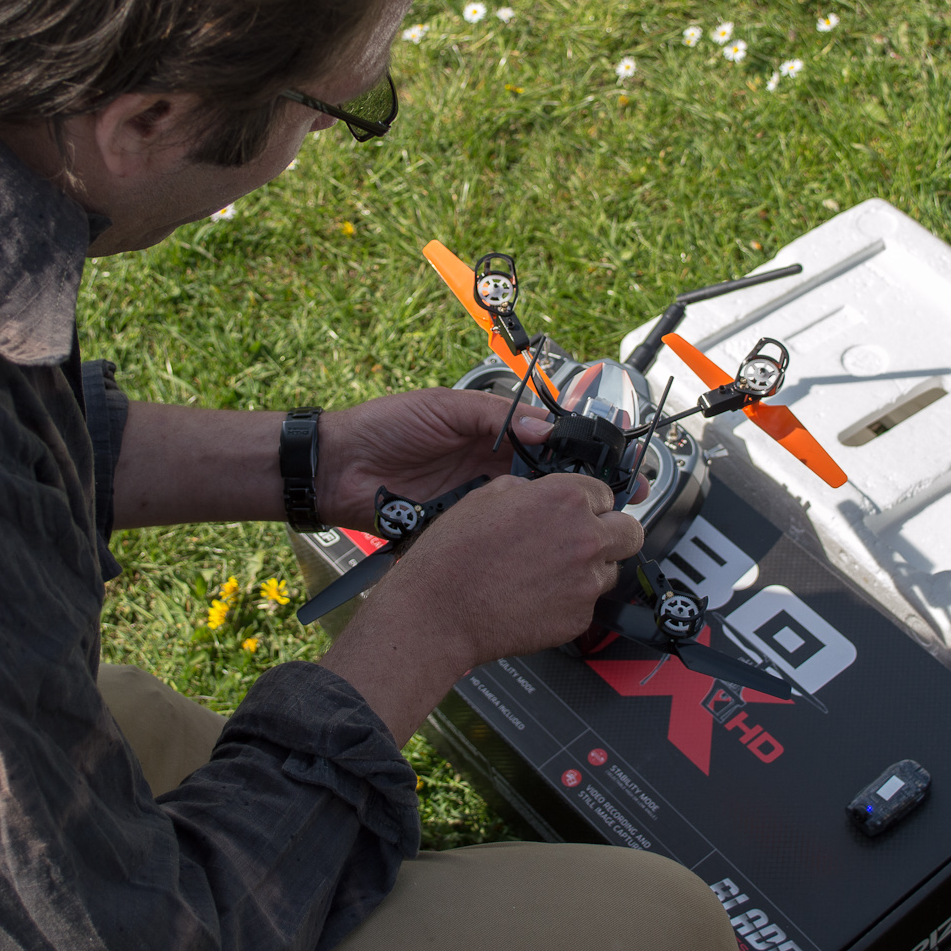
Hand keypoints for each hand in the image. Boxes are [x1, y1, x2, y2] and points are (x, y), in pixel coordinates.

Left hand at [317, 386, 646, 529]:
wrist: (337, 467)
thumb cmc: (385, 425)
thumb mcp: (444, 407)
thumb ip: (495, 415)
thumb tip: (545, 429)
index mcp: (491, 432)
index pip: (545, 441)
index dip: (578, 453)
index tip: (612, 463)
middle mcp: (489, 467)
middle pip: (544, 481)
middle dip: (578, 491)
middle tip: (613, 501)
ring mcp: (476, 501)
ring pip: (524, 511)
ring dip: (550, 518)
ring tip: (583, 523)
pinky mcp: (459, 527)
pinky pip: (493, 534)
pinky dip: (513, 539)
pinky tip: (537, 542)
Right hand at [318, 472, 644, 741]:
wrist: (438, 612)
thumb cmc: (453, 556)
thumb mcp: (486, 495)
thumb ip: (529, 490)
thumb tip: (542, 494)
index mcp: (565, 499)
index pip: (607, 493)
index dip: (591, 502)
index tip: (583, 510)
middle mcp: (586, 538)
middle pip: (630, 531)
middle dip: (611, 533)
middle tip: (585, 540)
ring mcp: (587, 582)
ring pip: (611, 569)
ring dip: (590, 568)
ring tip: (549, 573)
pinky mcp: (580, 618)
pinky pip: (588, 603)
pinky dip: (569, 600)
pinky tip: (536, 597)